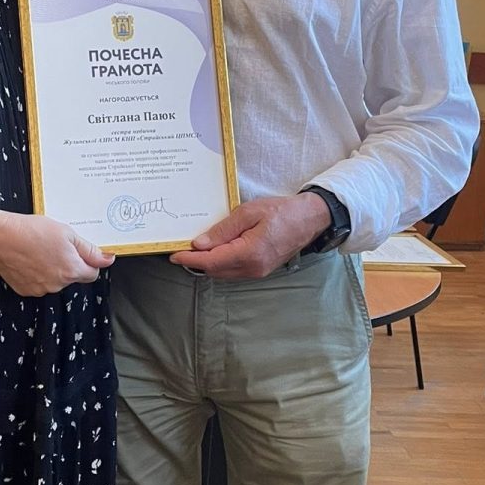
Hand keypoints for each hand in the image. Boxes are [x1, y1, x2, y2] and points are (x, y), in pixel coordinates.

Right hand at [0, 213, 114, 295]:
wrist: (1, 237)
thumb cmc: (32, 231)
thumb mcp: (67, 233)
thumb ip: (90, 250)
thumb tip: (108, 259)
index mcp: (72, 270)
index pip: (92, 274)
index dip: (88, 262)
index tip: (79, 252)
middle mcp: (58, 284)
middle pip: (72, 277)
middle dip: (68, 264)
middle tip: (54, 246)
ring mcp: (41, 289)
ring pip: (55, 281)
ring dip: (52, 270)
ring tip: (38, 251)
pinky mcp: (26, 290)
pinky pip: (38, 284)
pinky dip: (36, 275)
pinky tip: (29, 260)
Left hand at [169, 192, 330, 279]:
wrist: (310, 219)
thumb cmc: (282, 212)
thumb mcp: (249, 212)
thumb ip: (223, 229)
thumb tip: (200, 243)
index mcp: (249, 253)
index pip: (210, 261)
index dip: (189, 259)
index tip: (174, 254)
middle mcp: (252, 268)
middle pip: (214, 270)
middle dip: (195, 262)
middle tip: (181, 248)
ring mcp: (257, 272)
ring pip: (222, 273)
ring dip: (207, 263)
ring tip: (194, 249)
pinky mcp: (260, 270)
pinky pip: (233, 271)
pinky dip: (220, 263)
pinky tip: (214, 251)